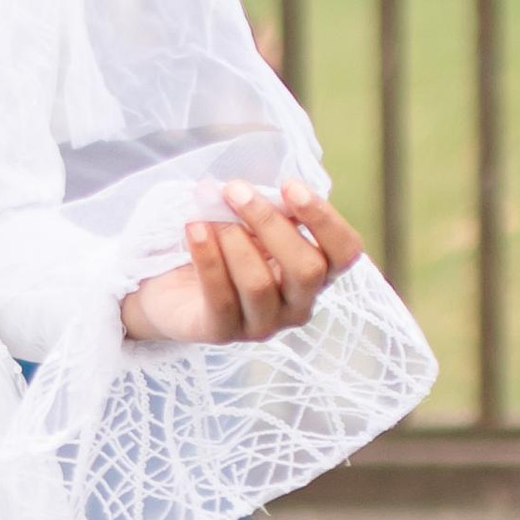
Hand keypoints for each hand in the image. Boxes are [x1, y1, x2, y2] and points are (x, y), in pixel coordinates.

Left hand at [120, 179, 363, 347]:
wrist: (173, 287)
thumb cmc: (227, 248)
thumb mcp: (256, 225)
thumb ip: (274, 211)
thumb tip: (272, 194)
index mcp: (318, 274)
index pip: (345, 252)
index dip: (323, 218)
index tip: (289, 185)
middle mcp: (298, 305)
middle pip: (306, 269)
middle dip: (269, 223)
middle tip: (234, 190)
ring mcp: (263, 325)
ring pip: (259, 284)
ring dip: (232, 238)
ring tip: (207, 209)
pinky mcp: (223, 333)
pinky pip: (220, 297)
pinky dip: (207, 257)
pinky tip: (194, 228)